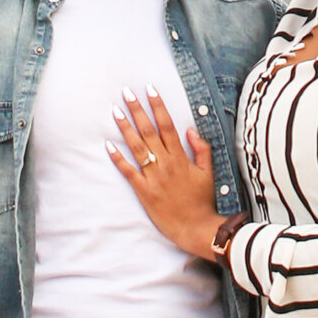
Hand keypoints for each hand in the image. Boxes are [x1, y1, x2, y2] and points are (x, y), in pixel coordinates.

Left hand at [109, 91, 222, 261]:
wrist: (195, 228)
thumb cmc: (202, 200)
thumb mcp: (208, 172)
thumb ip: (201, 149)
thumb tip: (190, 129)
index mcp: (181, 157)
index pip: (167, 125)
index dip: (158, 106)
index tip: (150, 90)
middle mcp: (166, 163)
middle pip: (149, 131)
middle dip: (137, 110)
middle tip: (126, 92)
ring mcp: (153, 177)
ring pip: (137, 147)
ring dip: (125, 128)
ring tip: (115, 111)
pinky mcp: (143, 191)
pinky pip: (128, 172)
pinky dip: (118, 159)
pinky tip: (108, 146)